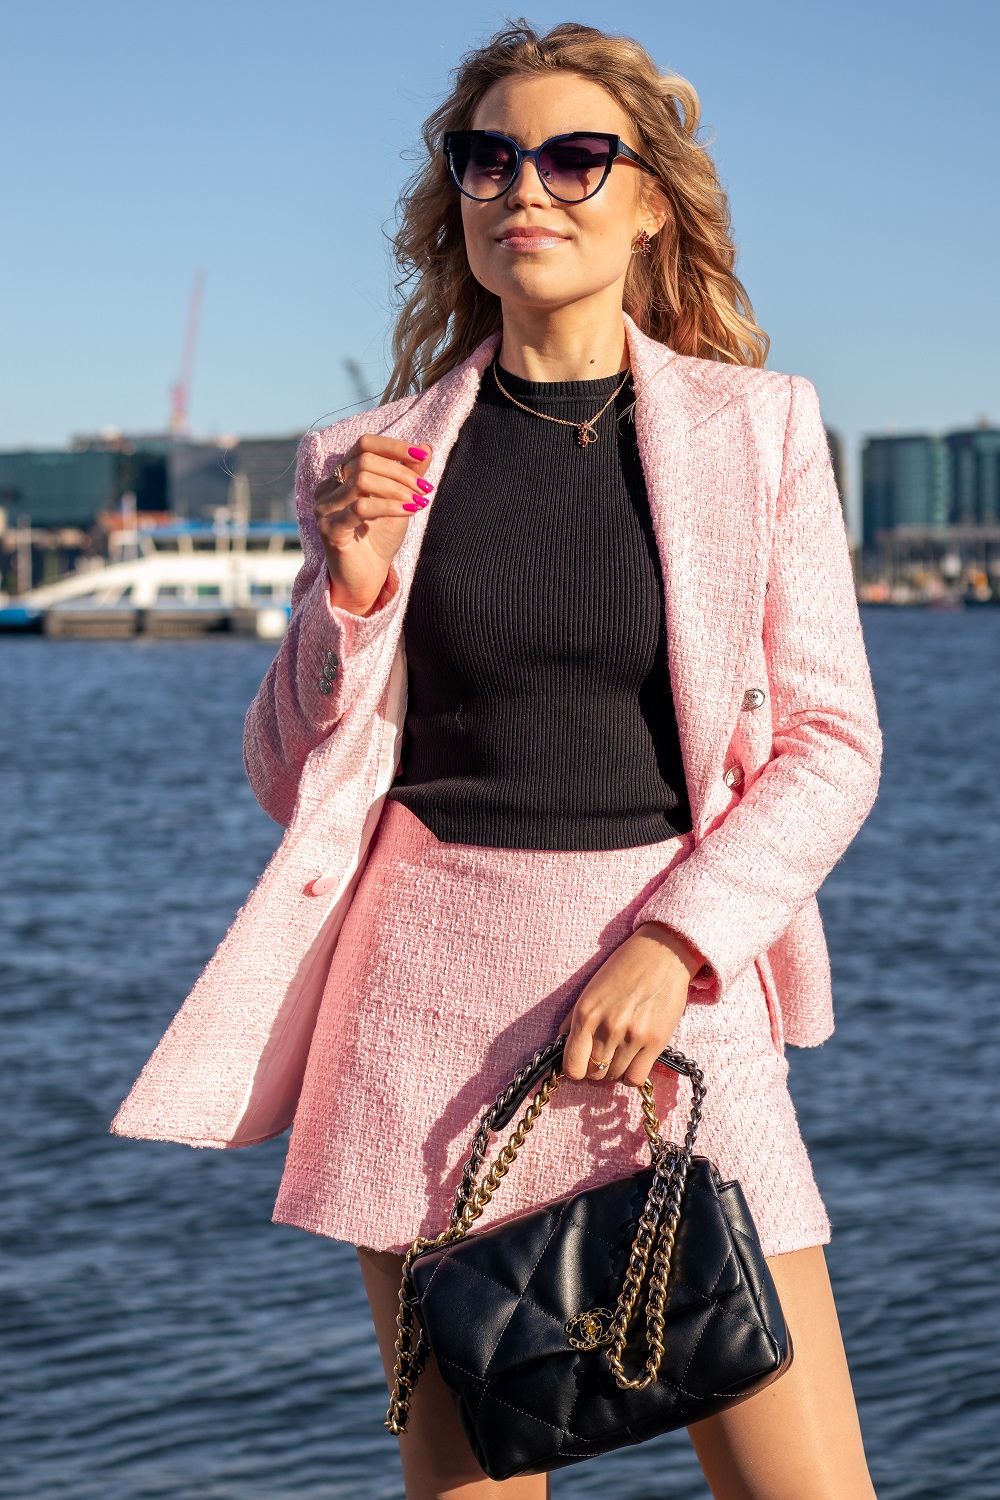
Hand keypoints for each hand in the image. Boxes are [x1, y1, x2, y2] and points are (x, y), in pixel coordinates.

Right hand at [313, 434, 434, 615]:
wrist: (367, 577)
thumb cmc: (380, 539)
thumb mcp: (399, 501)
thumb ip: (409, 474)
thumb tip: (426, 447)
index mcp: (340, 476)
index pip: (364, 444)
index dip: (393, 446)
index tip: (422, 457)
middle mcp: (326, 487)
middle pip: (365, 461)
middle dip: (401, 473)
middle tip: (425, 488)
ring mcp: (324, 508)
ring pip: (362, 481)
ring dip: (397, 489)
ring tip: (419, 502)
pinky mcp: (329, 529)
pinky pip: (360, 508)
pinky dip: (389, 506)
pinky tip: (409, 512)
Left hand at [557, 924, 704, 1086]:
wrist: (661, 953)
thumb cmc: (623, 969)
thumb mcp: (590, 990)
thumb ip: (574, 1020)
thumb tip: (563, 1046)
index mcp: (586, 1013)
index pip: (572, 1066)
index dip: (576, 1069)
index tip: (583, 1063)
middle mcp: (607, 1027)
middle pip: (594, 1073)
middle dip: (597, 1068)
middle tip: (605, 1053)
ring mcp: (632, 1036)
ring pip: (615, 1076)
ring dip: (616, 1069)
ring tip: (622, 1051)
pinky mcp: (656, 1042)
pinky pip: (636, 1078)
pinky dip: (633, 1074)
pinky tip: (635, 1059)